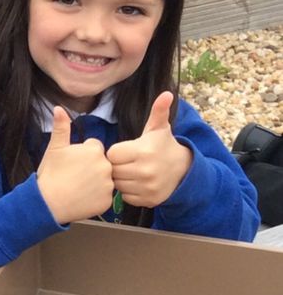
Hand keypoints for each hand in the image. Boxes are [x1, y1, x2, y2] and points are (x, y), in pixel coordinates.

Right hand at [37, 106, 115, 224]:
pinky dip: (96, 198)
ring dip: (96, 183)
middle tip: (74, 176)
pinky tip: (83, 198)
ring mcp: (108, 185)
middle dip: (91, 168)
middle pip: (102, 164)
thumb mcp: (55, 148)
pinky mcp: (107, 201)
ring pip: (105, 180)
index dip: (83, 155)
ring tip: (78, 188)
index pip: (95, 148)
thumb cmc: (50, 174)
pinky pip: (105, 197)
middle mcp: (106, 166)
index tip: (73, 164)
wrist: (48, 203)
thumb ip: (61, 127)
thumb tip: (58, 108)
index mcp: (95, 150)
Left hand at [107, 91, 191, 206]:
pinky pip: (126, 197)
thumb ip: (158, 111)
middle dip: (116, 166)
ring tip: (132, 171)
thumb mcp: (159, 128)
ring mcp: (147, 187)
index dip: (116, 152)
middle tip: (127, 162)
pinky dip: (128, 191)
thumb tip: (167, 94)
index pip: (112, 154)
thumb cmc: (163, 146)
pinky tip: (137, 182)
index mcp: (143, 151)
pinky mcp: (148, 200)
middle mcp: (145, 170)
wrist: (184, 170)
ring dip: (121, 179)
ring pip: (118, 185)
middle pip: (113, 170)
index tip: (124, 151)